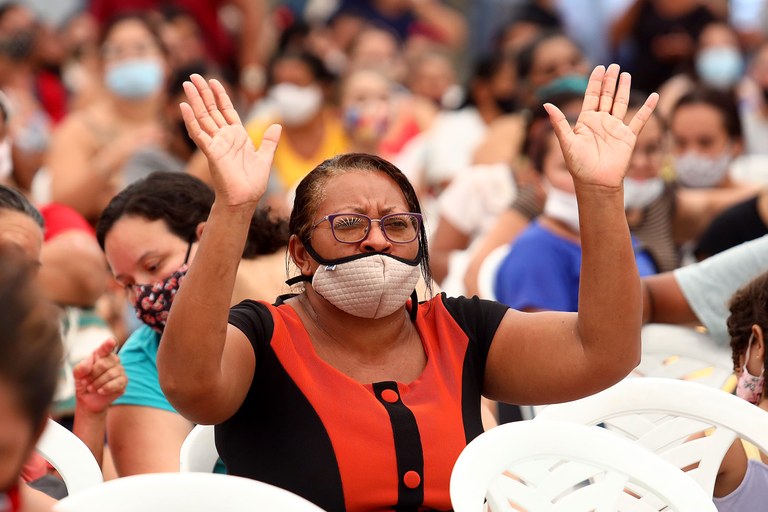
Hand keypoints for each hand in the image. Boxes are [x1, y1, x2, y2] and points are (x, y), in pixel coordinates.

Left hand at [74, 338, 126, 414]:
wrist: (88, 400)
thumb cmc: (84, 384)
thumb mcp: (77, 375)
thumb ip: (80, 367)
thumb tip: (90, 363)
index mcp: (101, 355)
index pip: (106, 347)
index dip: (109, 344)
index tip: (111, 341)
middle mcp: (113, 360)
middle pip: (104, 364)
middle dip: (92, 375)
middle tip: (85, 382)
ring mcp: (120, 370)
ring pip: (110, 374)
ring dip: (97, 383)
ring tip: (91, 388)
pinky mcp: (123, 381)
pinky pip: (117, 383)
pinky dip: (106, 388)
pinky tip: (100, 391)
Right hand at [180, 74, 280, 209]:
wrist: (246, 199)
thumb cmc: (253, 182)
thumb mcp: (266, 157)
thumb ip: (270, 141)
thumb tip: (277, 125)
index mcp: (237, 136)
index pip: (226, 110)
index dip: (220, 95)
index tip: (214, 81)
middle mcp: (224, 137)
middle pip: (211, 110)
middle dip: (203, 93)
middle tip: (194, 76)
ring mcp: (216, 144)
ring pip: (203, 118)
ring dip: (194, 101)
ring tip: (187, 84)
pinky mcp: (211, 152)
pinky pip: (198, 134)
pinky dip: (191, 120)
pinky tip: (184, 107)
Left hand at [546, 64, 658, 189]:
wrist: (595, 182)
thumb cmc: (578, 165)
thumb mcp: (567, 142)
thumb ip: (559, 122)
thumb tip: (546, 104)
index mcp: (586, 121)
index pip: (591, 96)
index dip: (595, 82)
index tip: (599, 67)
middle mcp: (601, 122)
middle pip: (607, 96)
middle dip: (610, 80)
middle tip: (614, 65)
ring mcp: (615, 128)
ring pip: (621, 103)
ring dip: (624, 89)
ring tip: (626, 74)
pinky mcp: (628, 137)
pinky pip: (639, 120)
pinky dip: (647, 108)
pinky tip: (654, 96)